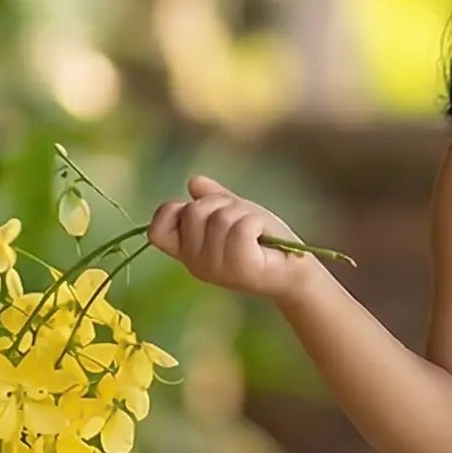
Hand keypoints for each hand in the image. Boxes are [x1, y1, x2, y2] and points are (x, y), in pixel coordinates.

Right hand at [147, 174, 323, 306]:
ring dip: (243, 213)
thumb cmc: (264, 242)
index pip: (157, 229)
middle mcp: (196, 264)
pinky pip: (241, 226)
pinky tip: (262, 237)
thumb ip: (212, 199)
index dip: (173, 210)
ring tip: (255, 232)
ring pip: (220, 217)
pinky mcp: (241, 267)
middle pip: (194, 211)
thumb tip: (194, 182)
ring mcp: (217, 268)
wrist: (294, 270)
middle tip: (242, 222)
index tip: (200, 212)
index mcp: (188, 253)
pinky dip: (256, 222)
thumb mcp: (234, 214)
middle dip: (222, 205)